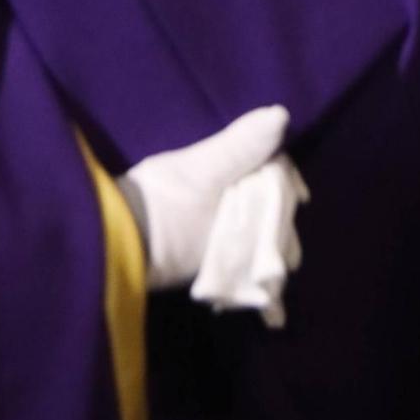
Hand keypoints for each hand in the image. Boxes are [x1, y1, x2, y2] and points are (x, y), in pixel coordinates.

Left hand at [117, 105, 307, 326]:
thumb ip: (240, 146)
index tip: (299, 199)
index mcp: (225, 166)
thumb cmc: (164, 207)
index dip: (287, 183)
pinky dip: (256, 283)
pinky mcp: (210, 263)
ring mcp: (217, 229)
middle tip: (288, 254)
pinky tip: (269, 307)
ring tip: (276, 279)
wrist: (121, 253)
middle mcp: (224, 193)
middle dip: (281, 228)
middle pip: (268, 206)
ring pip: (259, 238)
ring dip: (271, 257)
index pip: (270, 168)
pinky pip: (243, 268)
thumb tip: (282, 112)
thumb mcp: (204, 173)